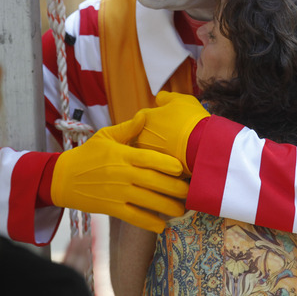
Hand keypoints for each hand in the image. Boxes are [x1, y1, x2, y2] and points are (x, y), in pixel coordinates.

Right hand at [51, 115, 188, 232]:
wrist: (62, 178)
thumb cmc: (87, 154)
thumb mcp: (105, 136)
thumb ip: (128, 128)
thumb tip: (145, 115)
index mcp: (124, 155)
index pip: (149, 159)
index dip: (167, 164)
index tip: (181, 168)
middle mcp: (123, 174)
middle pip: (153, 181)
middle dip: (174, 188)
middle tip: (190, 191)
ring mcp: (117, 192)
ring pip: (147, 201)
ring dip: (166, 207)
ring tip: (182, 210)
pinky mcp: (111, 208)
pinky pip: (133, 216)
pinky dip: (148, 222)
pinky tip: (161, 226)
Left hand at [133, 91, 209, 174]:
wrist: (202, 144)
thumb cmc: (191, 120)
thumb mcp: (180, 100)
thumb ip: (166, 98)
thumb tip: (159, 99)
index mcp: (144, 119)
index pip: (142, 116)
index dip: (155, 116)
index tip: (167, 119)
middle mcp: (141, 138)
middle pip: (143, 135)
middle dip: (154, 134)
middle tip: (171, 133)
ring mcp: (148, 156)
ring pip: (149, 151)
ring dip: (159, 148)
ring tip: (177, 147)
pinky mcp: (157, 170)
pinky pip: (158, 165)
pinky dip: (165, 162)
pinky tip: (179, 158)